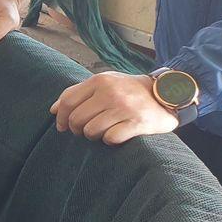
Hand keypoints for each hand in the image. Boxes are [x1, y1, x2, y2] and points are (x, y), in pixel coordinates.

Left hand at [51, 71, 177, 143]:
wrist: (168, 94)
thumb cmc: (130, 91)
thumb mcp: (104, 84)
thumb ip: (78, 93)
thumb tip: (53, 110)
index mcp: (99, 81)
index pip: (67, 101)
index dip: (60, 118)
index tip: (62, 127)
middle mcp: (111, 92)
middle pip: (77, 119)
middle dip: (77, 130)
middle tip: (85, 131)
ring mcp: (125, 107)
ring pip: (91, 130)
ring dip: (94, 136)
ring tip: (103, 132)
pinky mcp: (138, 122)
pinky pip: (110, 138)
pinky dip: (110, 141)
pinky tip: (117, 135)